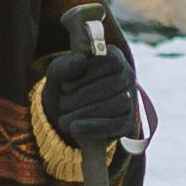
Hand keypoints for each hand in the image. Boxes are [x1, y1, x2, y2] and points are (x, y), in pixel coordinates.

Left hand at [44, 9, 151, 156]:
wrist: (65, 118)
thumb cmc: (63, 88)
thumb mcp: (57, 75)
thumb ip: (65, 64)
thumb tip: (81, 60)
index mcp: (112, 58)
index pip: (109, 62)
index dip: (87, 74)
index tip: (67, 85)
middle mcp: (126, 76)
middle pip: (112, 85)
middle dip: (83, 96)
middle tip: (62, 104)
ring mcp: (129, 100)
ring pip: (115, 104)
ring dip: (87, 112)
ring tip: (65, 118)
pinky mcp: (127, 123)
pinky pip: (116, 123)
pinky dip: (94, 126)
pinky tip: (75, 128)